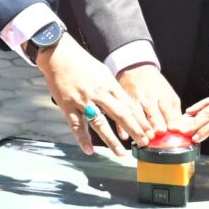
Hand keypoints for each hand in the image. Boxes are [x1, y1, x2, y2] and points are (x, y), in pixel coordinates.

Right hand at [36, 40, 151, 155]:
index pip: (129, 105)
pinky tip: (89, 151)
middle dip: (134, 130)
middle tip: (144, 143)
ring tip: (121, 153)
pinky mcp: (67, 106)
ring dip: (111, 139)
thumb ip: (114, 90)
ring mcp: (82, 100)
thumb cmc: (82, 64)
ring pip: (99, 123)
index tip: (149, 132)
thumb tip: (127, 105)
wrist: (59, 55)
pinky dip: (82, 139)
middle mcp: (98, 93)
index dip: (140, 120)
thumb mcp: (103, 73)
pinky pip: (76, 125)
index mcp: (109, 85)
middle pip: (120, 114)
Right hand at [116, 64, 184, 135]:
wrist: (136, 68)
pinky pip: (121, 115)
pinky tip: (124, 136)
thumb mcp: (169, 95)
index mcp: (162, 95)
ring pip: (136, 114)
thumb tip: (179, 131)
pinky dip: (121, 126)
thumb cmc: (155, 86)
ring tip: (143, 139)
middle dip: (155, 123)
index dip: (169, 120)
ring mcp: (134, 98)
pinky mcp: (122, 101)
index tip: (171, 130)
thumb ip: (174, 114)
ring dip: (139, 127)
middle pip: (152, 112)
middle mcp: (148, 97)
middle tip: (156, 135)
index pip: (167, 109)